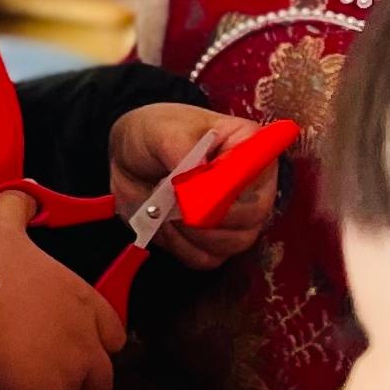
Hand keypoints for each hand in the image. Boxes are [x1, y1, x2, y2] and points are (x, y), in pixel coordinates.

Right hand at [0, 195, 125, 389]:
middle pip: (101, 380)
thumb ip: (20, 207)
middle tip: (40, 375)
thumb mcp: (0, 221)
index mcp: (84, 301)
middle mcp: (86, 343)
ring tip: (14, 389)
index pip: (114, 335)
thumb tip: (26, 195)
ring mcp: (67, 377)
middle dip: (77, 382)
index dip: (90, 341)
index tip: (63, 342)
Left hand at [107, 102, 280, 271]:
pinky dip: (181, 246)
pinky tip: (165, 224)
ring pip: (232, 243)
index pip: (259, 176)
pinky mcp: (215, 240)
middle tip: (173, 198)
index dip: (227, 188)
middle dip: (206, 213)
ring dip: (190, 231)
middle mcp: (251, 184)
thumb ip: (182, 150)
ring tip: (165, 207)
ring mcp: (237, 216)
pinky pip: (208, 258)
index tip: (191, 187)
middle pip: (252, 216)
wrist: (130, 158)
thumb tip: (197, 178)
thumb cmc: (154, 134)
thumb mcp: (163, 130)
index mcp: (248, 147)